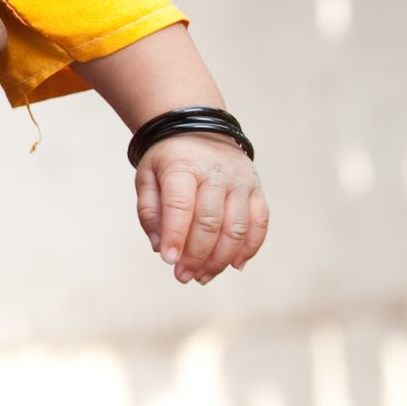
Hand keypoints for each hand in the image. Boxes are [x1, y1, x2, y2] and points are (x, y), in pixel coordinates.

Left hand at [136, 133, 267, 281]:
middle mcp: (216, 172)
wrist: (199, 129)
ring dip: (220, 259)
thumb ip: (149, 211)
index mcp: (183, 165)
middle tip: (183, 276)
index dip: (175, 235)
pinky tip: (233, 265)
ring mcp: (241, 181)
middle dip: (196, 256)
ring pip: (236, 228)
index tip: (168, 261)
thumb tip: (160, 247)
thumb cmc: (168, 160)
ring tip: (203, 276)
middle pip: (210, 222)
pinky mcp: (257, 189)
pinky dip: (248, 249)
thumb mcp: (147, 176)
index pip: (180, 205)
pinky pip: (259, 224)